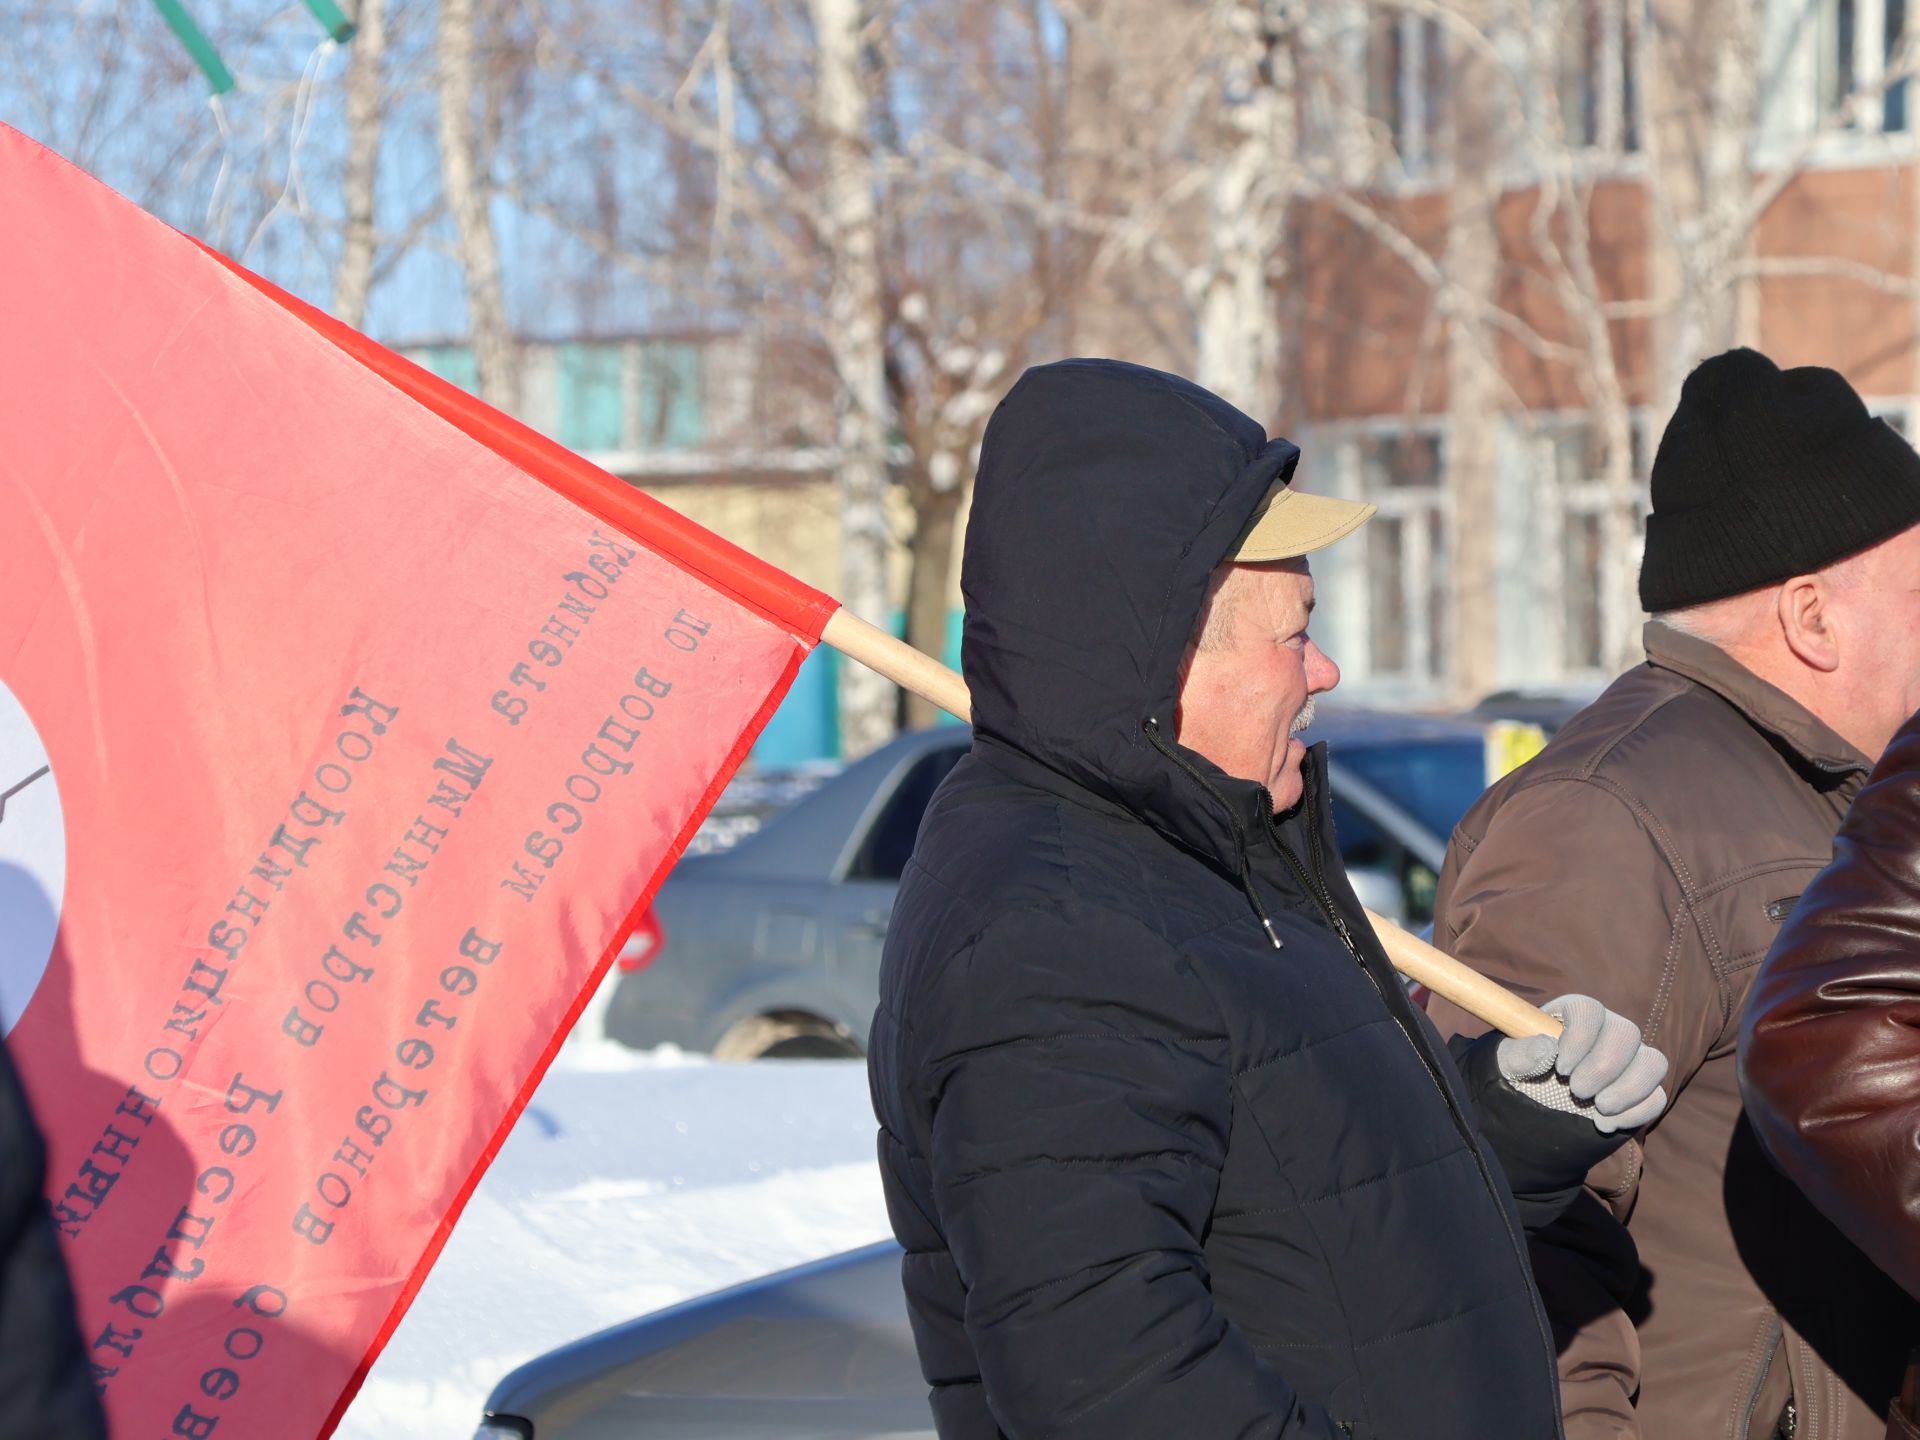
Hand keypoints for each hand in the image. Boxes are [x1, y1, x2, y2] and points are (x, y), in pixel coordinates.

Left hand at [1496, 995, 1668, 1133]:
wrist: (1533, 1108)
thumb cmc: (1519, 1073)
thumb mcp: (1506, 1063)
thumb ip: (1519, 1054)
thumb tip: (1546, 1047)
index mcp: (1572, 1015)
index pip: (1589, 1010)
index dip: (1579, 1038)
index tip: (1562, 1068)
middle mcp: (1607, 1031)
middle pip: (1626, 1034)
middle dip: (1603, 1067)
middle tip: (1577, 1091)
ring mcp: (1629, 1061)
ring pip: (1653, 1062)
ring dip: (1627, 1090)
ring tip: (1598, 1108)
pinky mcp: (1640, 1091)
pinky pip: (1657, 1097)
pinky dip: (1635, 1113)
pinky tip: (1604, 1123)